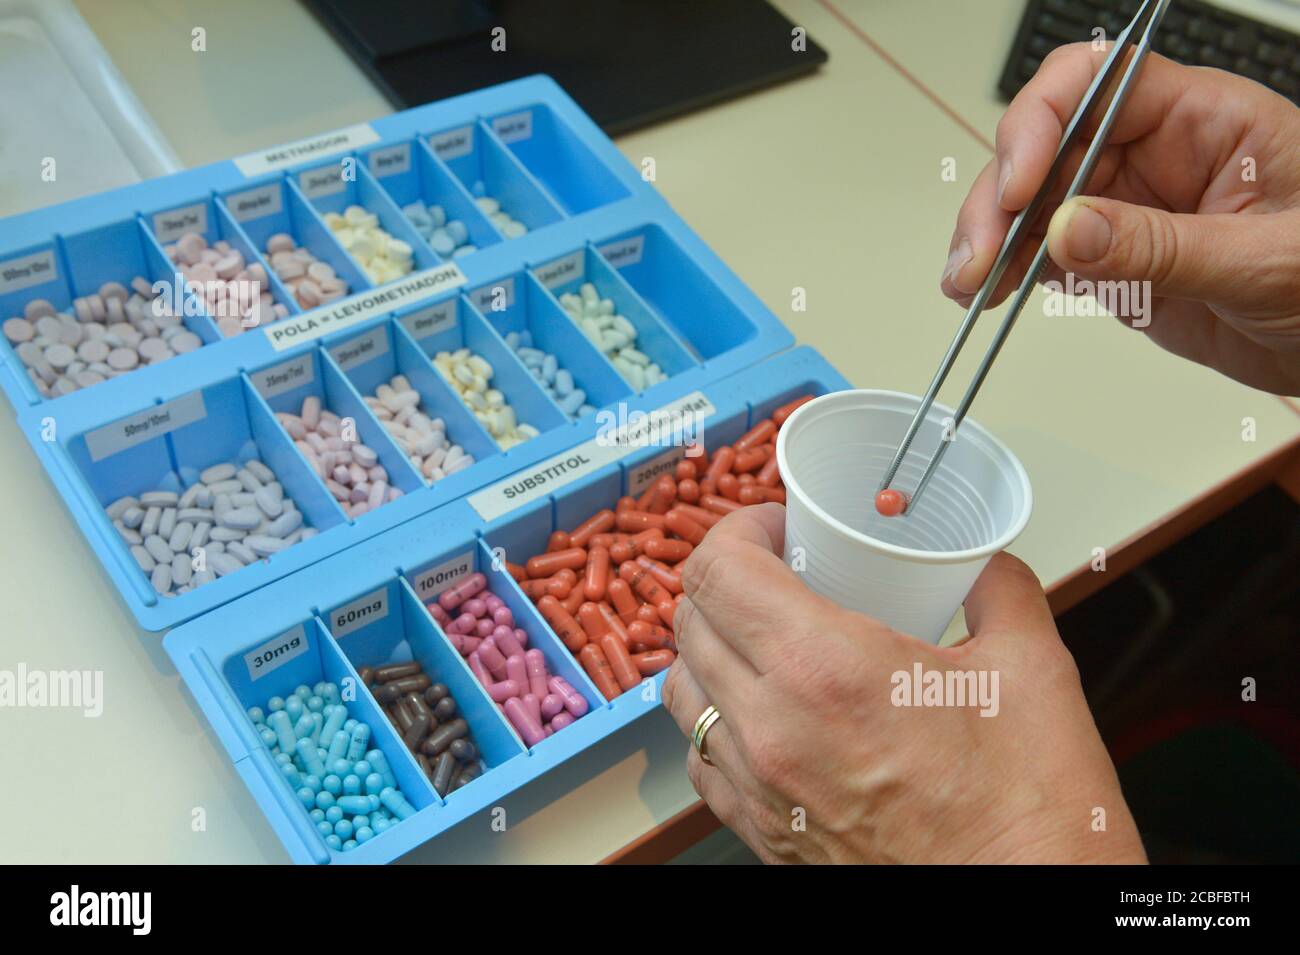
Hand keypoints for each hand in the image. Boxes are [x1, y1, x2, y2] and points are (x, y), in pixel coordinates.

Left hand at [662, 503, 1146, 863]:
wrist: (1027, 905)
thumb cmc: (1030, 811)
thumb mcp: (1031, 669)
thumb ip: (999, 591)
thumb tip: (984, 563)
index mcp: (825, 670)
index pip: (718, 572)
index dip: (736, 531)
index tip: (774, 528)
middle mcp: (772, 729)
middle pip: (691, 622)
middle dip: (726, 580)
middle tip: (778, 573)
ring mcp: (759, 788)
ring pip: (683, 690)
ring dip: (712, 648)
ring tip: (765, 639)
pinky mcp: (763, 834)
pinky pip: (702, 761)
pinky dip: (717, 722)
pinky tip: (766, 713)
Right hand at [942, 44, 1299, 395]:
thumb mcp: (1265, 261)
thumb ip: (1164, 246)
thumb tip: (1071, 230)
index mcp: (1203, 120)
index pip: (1099, 85)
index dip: (1043, 122)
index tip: (1018, 187)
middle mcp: (1156, 155)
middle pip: (1047, 145)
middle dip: (999, 196)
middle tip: (979, 257)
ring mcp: (1129, 208)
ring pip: (1032, 201)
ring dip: (989, 237)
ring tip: (968, 283)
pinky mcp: (1113, 259)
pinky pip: (1044, 252)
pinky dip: (1006, 271)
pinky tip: (984, 292)